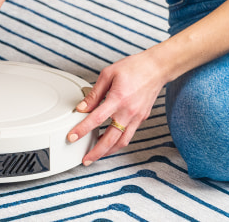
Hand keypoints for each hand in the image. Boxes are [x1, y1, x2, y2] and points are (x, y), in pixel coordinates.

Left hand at [66, 50, 167, 165]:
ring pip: (122, 142)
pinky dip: (118, 142)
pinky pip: (129, 135)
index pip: (96, 119)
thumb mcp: (108, 74)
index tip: (72, 137)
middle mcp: (128, 111)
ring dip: (108, 151)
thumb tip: (82, 108)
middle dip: (96, 152)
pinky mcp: (142, 118)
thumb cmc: (133, 68)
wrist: (156, 68)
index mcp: (118, 99)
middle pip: (110, 139)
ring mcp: (136, 117)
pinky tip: (110, 142)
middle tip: (85, 160)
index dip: (82, 130)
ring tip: (96, 155)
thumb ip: (94, 94)